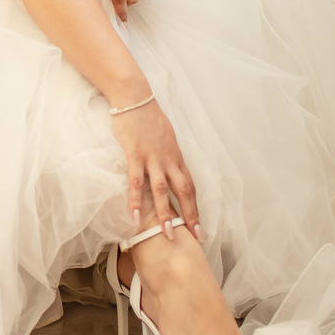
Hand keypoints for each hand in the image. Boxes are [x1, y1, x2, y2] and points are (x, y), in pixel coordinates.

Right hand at [109, 99, 199, 236]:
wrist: (135, 97)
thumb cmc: (148, 117)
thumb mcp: (165, 137)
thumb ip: (168, 155)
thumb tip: (169, 169)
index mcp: (176, 157)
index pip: (190, 186)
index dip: (195, 207)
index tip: (200, 227)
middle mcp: (168, 160)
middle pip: (184, 191)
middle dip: (190, 215)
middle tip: (195, 237)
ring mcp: (152, 158)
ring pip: (162, 190)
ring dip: (165, 213)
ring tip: (167, 234)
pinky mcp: (135, 155)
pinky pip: (136, 181)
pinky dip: (136, 200)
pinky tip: (134, 216)